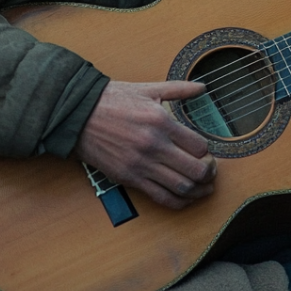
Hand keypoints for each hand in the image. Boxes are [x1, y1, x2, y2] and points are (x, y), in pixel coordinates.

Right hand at [73, 80, 216, 209]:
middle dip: (209, 174)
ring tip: (205, 187)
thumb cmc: (113, 100)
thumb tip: (203, 87)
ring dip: (199, 191)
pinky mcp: (129, 178)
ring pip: (182, 187)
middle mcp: (154, 145)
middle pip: (196, 170)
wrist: (79, 115)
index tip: (207, 152)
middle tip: (211, 171)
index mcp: (161, 122)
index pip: (199, 146)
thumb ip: (179, 89)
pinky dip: (179, 202)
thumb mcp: (148, 89)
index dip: (208, 152)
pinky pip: (161, 197)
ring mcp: (141, 165)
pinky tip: (186, 198)